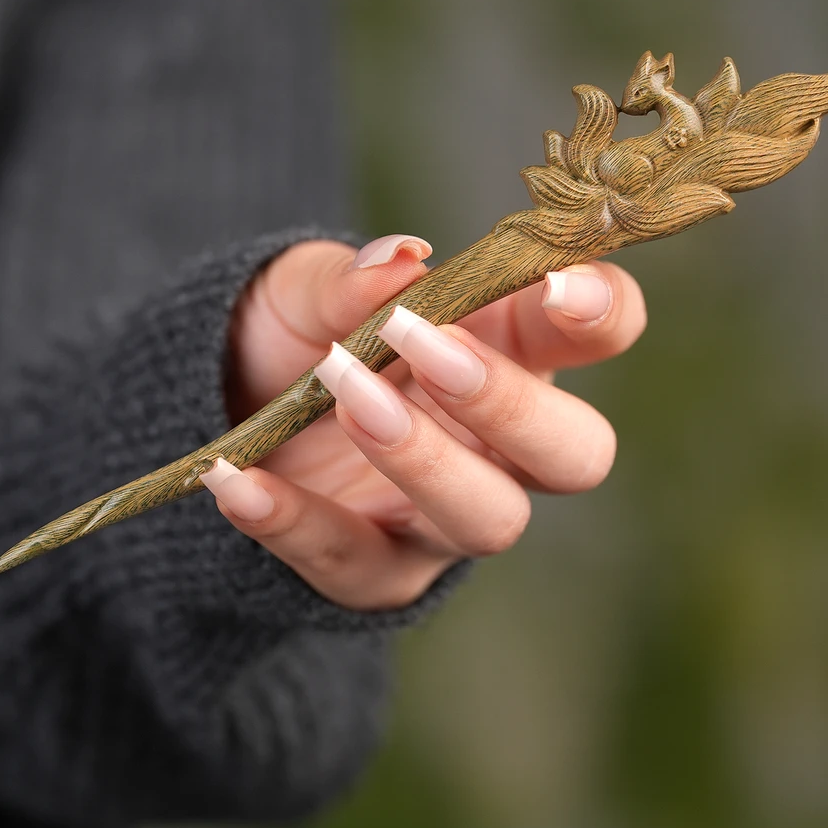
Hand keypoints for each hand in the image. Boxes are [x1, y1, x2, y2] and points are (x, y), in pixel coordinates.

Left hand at [204, 234, 646, 610]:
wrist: (226, 398)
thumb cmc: (301, 329)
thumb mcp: (310, 288)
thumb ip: (354, 278)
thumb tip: (401, 259)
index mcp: (509, 347)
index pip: (599, 331)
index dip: (602, 311)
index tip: (556, 284)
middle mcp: (498, 441)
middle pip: (574, 451)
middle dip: (512, 403)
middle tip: (425, 345)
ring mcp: (443, 513)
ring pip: (489, 518)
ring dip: (422, 458)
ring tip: (343, 395)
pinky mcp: (375, 569)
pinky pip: (352, 562)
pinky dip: (296, 523)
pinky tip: (237, 480)